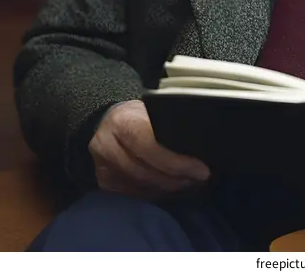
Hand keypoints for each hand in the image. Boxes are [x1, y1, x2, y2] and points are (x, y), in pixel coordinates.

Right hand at [89, 99, 210, 197]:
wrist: (106, 120)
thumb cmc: (138, 113)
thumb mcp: (152, 110)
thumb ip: (168, 125)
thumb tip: (200, 142)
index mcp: (123, 121)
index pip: (149, 147)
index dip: (176, 162)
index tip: (201, 170)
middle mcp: (107, 145)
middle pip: (146, 173)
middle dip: (177, 179)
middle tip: (199, 179)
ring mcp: (103, 166)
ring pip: (142, 187)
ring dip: (169, 189)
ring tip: (190, 183)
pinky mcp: (104, 182)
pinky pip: (135, 194)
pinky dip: (156, 193)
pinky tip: (172, 188)